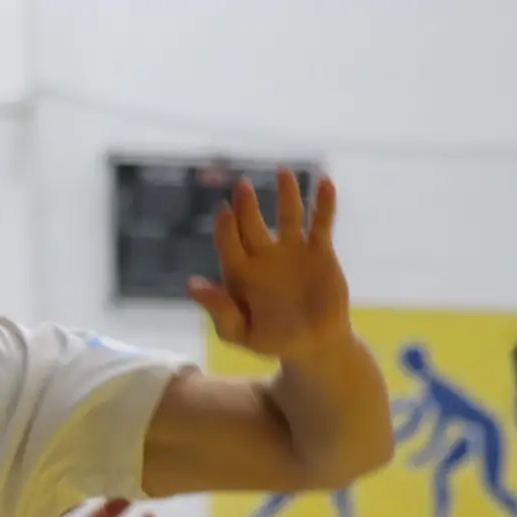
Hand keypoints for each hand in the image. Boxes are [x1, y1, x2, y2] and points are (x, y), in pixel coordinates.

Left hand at [188, 169, 349, 363]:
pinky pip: (321, 223)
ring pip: (288, 215)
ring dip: (286, 193)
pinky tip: (325, 182)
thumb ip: (220, 311)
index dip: (225, 228)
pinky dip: (324, 204)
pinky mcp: (320, 251)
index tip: (225, 213)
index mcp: (240, 272)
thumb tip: (192, 285)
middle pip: (252, 223)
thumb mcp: (240, 333)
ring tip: (282, 172)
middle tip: (241, 186)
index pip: (228, 243)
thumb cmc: (271, 340)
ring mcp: (292, 250)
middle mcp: (264, 256)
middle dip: (246, 205)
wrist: (313, 344)